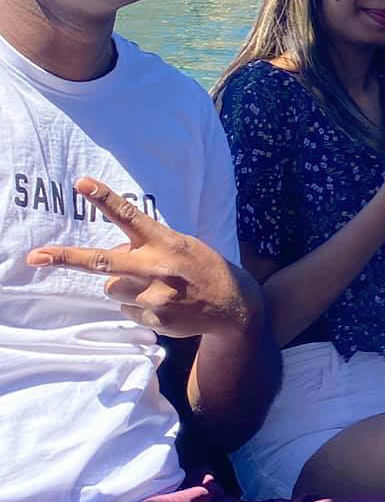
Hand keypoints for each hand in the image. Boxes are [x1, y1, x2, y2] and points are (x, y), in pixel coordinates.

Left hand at [28, 178, 257, 338]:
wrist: (232, 305)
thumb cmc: (200, 268)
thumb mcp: (181, 246)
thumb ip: (147, 248)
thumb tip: (112, 256)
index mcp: (167, 242)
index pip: (131, 216)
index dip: (105, 198)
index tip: (81, 184)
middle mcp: (159, 267)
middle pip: (104, 261)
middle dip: (67, 257)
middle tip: (36, 256)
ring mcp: (156, 295)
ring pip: (112, 288)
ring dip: (124, 286)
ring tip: (155, 286)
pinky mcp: (154, 317)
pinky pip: (126, 308)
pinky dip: (138, 304)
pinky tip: (163, 303)